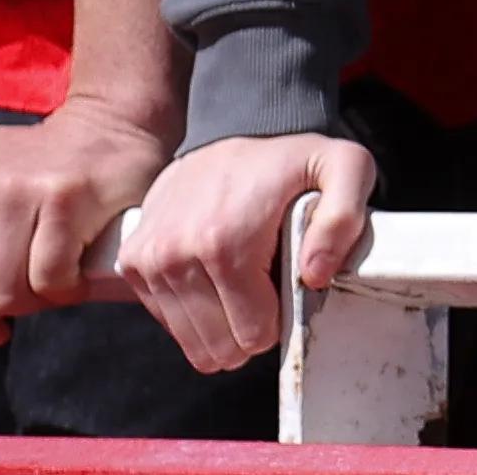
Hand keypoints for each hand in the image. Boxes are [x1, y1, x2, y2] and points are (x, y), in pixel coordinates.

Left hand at [0, 93, 173, 341]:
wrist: (112, 118)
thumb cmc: (45, 160)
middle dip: (4, 311)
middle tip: (32, 296)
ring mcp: (14, 190)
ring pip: (8, 294)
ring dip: (39, 302)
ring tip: (57, 282)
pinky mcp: (62, 197)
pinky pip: (50, 279)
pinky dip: (67, 290)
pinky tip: (78, 274)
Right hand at [117, 132, 375, 374]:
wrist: (234, 128)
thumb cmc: (292, 159)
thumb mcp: (345, 169)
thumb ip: (344, 221)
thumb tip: (316, 277)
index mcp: (226, 244)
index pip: (253, 335)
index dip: (280, 320)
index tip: (288, 286)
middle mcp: (176, 257)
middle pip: (220, 348)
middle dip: (250, 327)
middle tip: (267, 285)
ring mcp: (148, 262)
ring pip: (191, 343)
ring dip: (221, 323)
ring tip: (243, 280)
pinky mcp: (132, 263)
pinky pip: (167, 322)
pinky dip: (194, 310)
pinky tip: (215, 276)